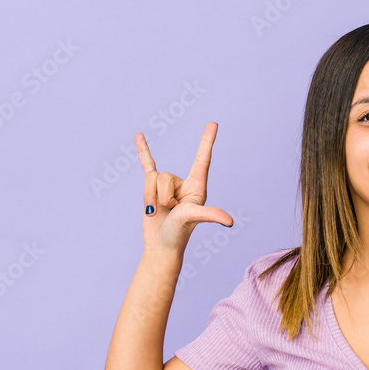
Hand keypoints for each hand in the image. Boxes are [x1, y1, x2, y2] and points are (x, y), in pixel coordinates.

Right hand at [136, 121, 233, 252]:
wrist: (160, 246)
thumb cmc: (179, 234)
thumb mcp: (193, 219)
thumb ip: (209, 214)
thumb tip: (229, 221)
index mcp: (197, 187)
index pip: (202, 159)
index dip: (206, 141)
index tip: (213, 123)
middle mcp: (183, 184)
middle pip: (166, 175)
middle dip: (162, 194)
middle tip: (169, 210)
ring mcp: (168, 186)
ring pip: (152, 178)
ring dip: (151, 196)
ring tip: (159, 210)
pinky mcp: (152, 189)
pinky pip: (147, 165)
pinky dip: (143, 152)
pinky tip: (140, 136)